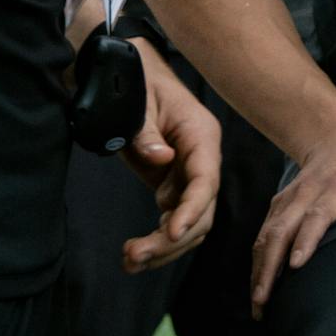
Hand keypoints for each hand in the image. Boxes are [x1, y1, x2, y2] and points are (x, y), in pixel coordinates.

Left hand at [119, 41, 221, 272]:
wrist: (131, 74)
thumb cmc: (138, 82)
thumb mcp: (138, 101)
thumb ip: (147, 132)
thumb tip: (161, 158)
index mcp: (202, 136)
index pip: (206, 181)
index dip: (192, 209)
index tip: (171, 232)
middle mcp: (202, 161)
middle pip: (200, 212)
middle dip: (171, 240)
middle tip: (134, 256)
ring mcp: (188, 177)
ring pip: (189, 224)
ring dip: (163, 248)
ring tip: (129, 261)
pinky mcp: (173, 187)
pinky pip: (172, 222)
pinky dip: (157, 242)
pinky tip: (134, 256)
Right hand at [250, 124, 335, 316]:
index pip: (320, 213)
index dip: (307, 238)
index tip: (297, 265)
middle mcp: (311, 190)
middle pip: (283, 226)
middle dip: (270, 263)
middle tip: (264, 299)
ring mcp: (293, 196)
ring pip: (269, 230)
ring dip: (259, 265)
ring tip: (258, 301)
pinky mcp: (282, 202)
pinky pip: (265, 230)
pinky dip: (258, 256)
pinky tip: (258, 282)